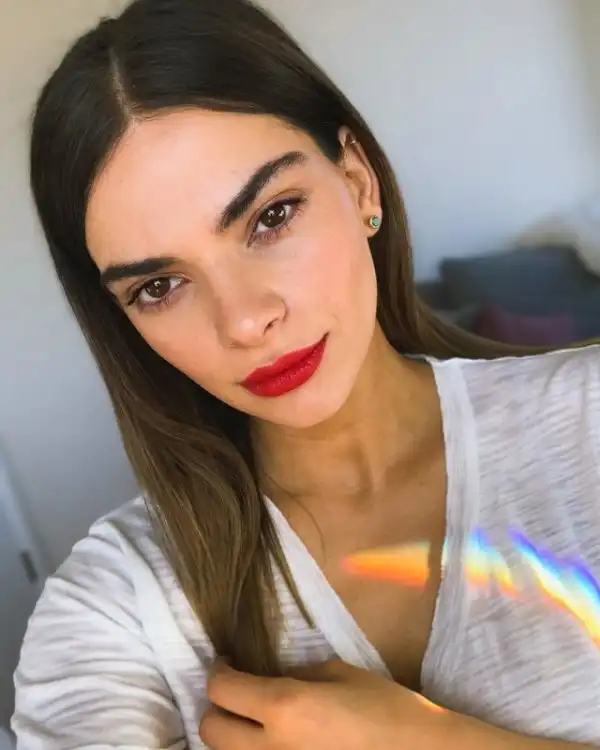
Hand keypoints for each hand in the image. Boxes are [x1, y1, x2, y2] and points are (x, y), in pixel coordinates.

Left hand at [199, 658, 451, 749]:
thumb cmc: (385, 707)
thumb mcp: (338, 674)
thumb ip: (296, 676)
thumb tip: (273, 680)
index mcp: (283, 707)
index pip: (222, 690)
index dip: (218, 671)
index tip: (227, 662)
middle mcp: (270, 749)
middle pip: (211, 730)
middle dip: (217, 707)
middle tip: (238, 692)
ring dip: (232, 736)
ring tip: (255, 720)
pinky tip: (279, 742)